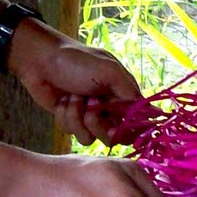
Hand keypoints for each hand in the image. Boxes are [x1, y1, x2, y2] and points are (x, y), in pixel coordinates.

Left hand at [8, 22, 143, 144]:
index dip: (127, 130)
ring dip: (77, 118)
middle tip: (89, 107)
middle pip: (113, 135)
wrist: (39, 59)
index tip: (114, 126)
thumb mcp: (108, 71)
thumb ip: (130, 93)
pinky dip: (65, 117)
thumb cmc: (76, 60)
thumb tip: (156, 112)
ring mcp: (89, 115)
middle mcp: (109, 107)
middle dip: (98, 124)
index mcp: (122, 93)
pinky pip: (72, 133)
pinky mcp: (70, 119)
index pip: (136, 122)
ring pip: (91, 137)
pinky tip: (61, 101)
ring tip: (71, 97)